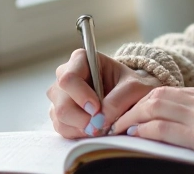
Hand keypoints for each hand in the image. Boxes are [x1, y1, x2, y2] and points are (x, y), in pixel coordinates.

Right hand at [47, 48, 161, 138]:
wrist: (131, 96)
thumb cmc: (130, 85)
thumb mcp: (134, 87)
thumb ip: (119, 99)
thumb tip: (99, 120)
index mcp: (80, 60)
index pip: (69, 78)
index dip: (81, 96)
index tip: (97, 108)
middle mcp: (65, 75)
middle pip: (61, 101)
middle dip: (82, 118)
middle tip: (101, 124)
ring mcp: (60, 95)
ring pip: (59, 116)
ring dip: (81, 127)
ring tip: (101, 125)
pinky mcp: (59, 113)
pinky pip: (62, 128)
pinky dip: (79, 133)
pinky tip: (93, 128)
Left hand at [110, 85, 193, 158]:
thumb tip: (193, 124)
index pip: (172, 92)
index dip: (149, 101)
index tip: (136, 111)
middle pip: (158, 95)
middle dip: (134, 107)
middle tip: (118, 118)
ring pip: (154, 107)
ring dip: (132, 117)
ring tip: (118, 128)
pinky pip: (162, 127)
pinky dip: (143, 129)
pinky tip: (133, 135)